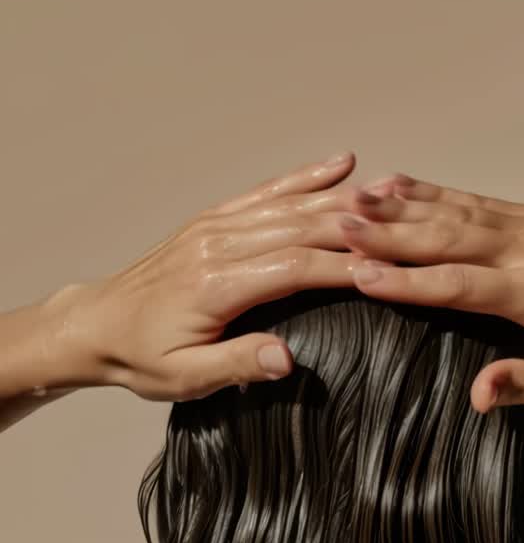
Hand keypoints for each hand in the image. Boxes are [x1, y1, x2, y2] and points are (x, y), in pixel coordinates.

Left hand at [47, 152, 387, 401]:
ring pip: (289, 204)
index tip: (389, 269)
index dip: (345, 266)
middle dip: (357, 225)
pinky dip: (304, 178)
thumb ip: (237, 364)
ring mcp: (215, 227)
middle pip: (300, 226)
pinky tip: (339, 165)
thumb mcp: (186, 376)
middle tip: (409, 224)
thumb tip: (287, 358)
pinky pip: (265, 193)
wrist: (96, 327)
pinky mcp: (213, 221)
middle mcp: (217, 246)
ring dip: (341, 197)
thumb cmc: (141, 357)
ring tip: (391, 192)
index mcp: (216, 285)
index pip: (295, 267)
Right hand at [337, 173, 523, 411]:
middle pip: (448, 238)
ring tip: (351, 201)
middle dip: (390, 233)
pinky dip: (431, 191)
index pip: (458, 285)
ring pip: (455, 210)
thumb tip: (477, 397)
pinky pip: (472, 199)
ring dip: (401, 205)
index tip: (359, 276)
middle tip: (338, 226)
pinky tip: (393, 185)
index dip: (407, 282)